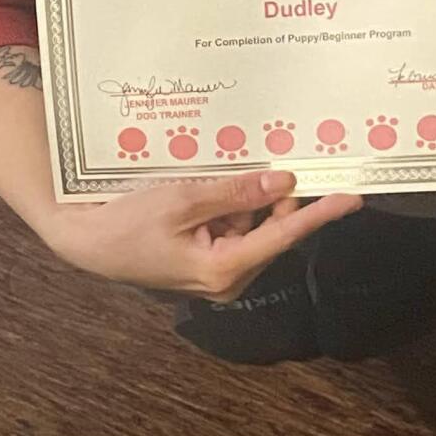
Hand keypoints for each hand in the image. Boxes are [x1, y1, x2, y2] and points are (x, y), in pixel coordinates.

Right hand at [38, 167, 360, 299]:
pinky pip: (233, 229)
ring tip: (235, 167)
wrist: (84, 241)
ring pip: (253, 227)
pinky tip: (215, 184)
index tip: (352, 197)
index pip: (284, 235)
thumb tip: (282, 181)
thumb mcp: (181, 200)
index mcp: (224, 269)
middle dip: (278, 196)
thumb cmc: (125, 224)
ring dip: (250, 199)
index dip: (320, 214)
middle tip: (286, 157)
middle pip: (271, 230)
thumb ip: (235, 192)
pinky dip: (231, 205)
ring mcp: (216, 272)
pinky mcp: (205, 261)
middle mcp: (227, 278)